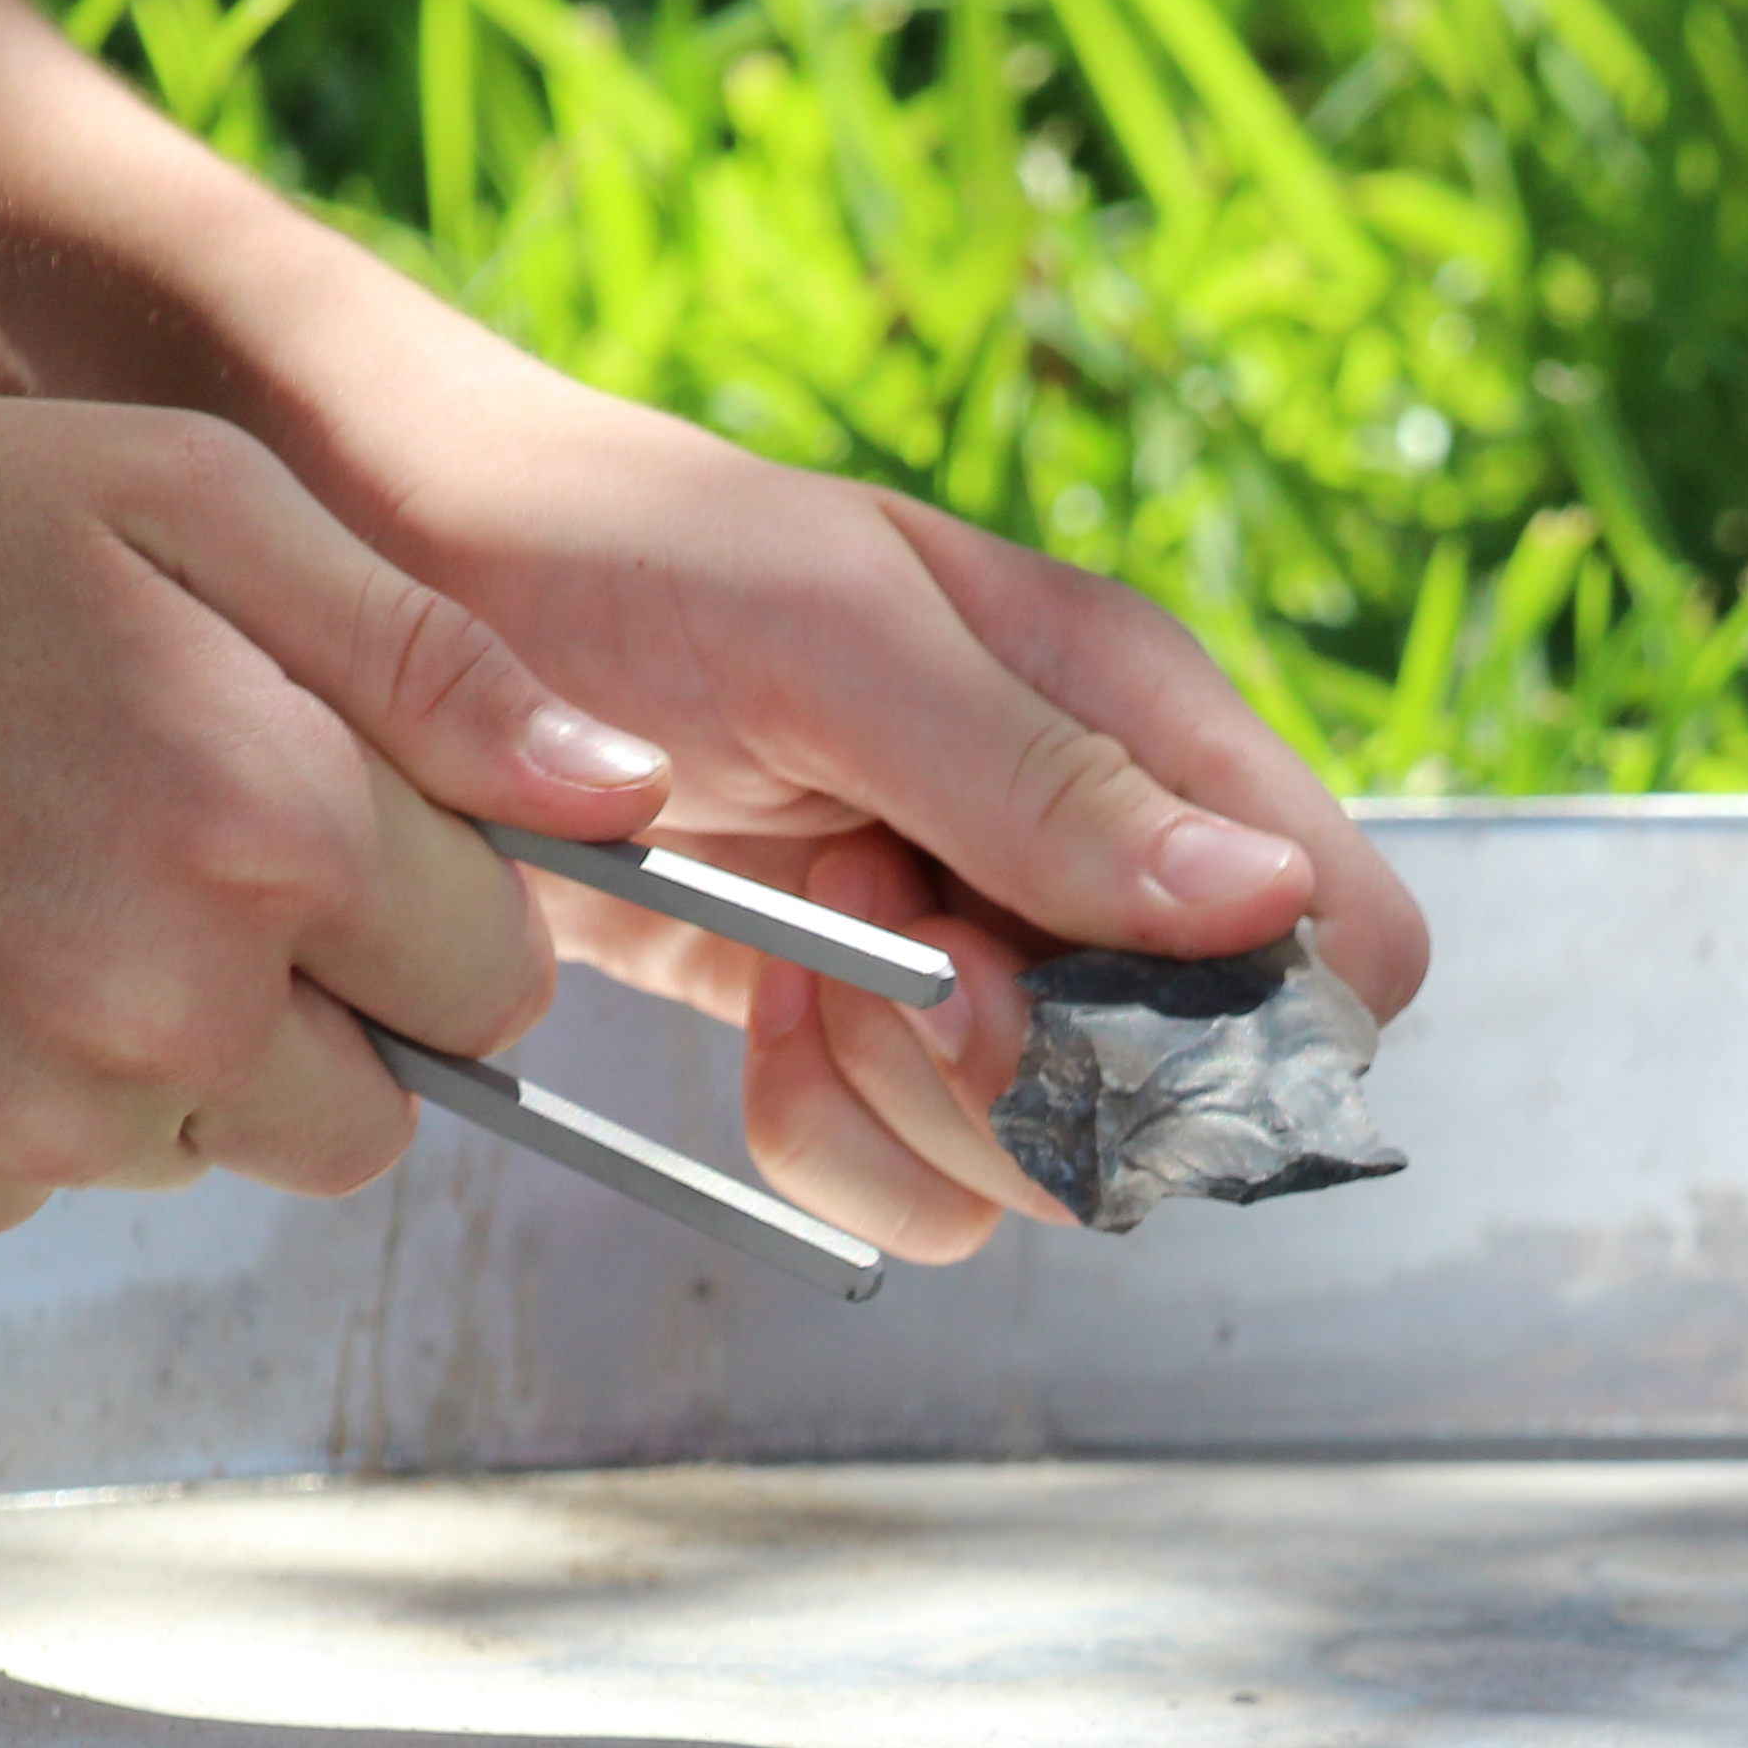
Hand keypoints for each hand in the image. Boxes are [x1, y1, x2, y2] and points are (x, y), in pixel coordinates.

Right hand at [0, 390, 671, 1237]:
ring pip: (224, 1148)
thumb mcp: (190, 500)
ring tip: (33, 877)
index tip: (338, 830)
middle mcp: (170, 1006)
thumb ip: (430, 664)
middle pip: (384, 1109)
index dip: (440, 906)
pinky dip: (32, 1095)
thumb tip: (628, 797)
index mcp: (266, 830)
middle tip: (175, 853)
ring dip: (182, 1052)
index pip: (502, 978)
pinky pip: (66, 1178)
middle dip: (329, 1007)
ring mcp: (39, 1118)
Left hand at [317, 359, 1430, 1264]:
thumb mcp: (829, 630)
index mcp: (1143, 722)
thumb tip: (1259, 906)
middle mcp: (1094, 857)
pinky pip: (924, 1199)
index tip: (1049, 968)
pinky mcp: (861, 1040)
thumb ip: (1038, 776)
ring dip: (913, 1110)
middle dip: (1031, 1073)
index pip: (1349, 944)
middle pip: (1204, 1103)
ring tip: (793, 950)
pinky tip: (750, 1010)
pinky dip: (832, 1144)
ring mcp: (980, 959)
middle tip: (873, 944)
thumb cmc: (611, 549)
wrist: (398, 587)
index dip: (1248, 1022)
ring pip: (1057, 1177)